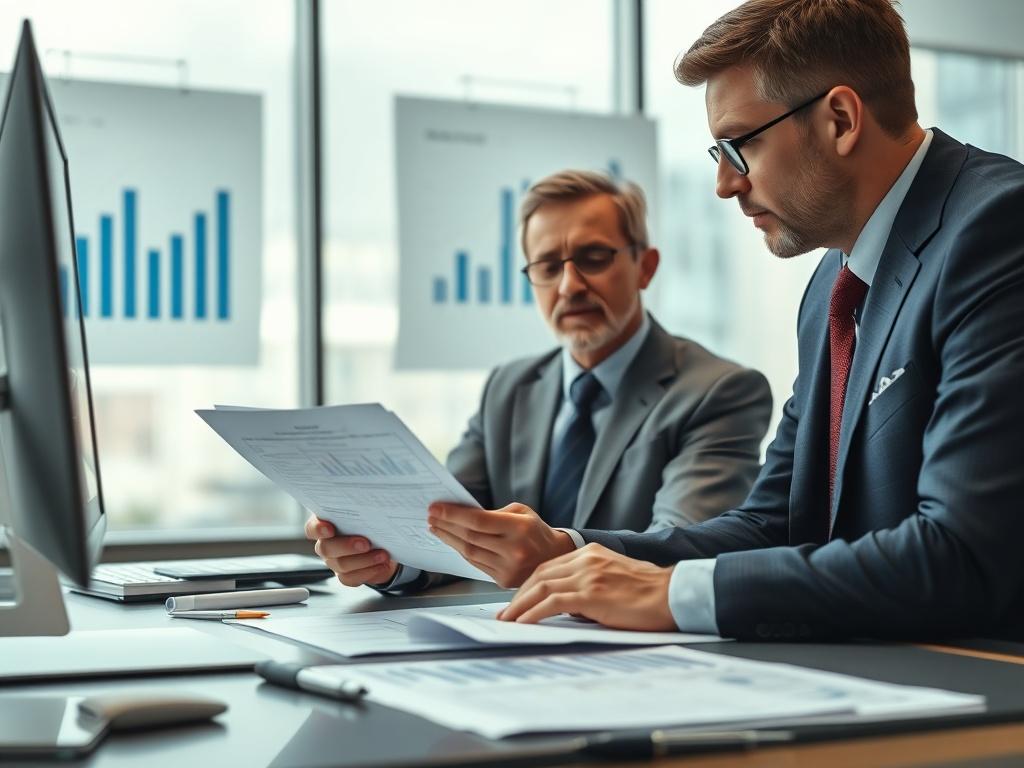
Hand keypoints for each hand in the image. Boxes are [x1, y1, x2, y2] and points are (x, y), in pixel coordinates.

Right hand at [304, 515, 397, 586]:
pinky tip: (381, 565)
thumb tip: (372, 508)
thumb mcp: (367, 513)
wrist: (385, 545)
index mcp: (326, 524)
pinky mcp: (345, 575)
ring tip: (382, 555)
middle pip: (326, 548)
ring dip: (364, 560)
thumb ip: (362, 510)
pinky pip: (351, 578)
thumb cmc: (372, 524)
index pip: (312, 527)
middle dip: (347, 546)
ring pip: (341, 564)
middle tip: (366, 543)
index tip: (329, 529)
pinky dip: (368, 572)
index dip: (318, 529)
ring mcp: (334, 561)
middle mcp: (327, 544)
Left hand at [426, 502, 574, 587]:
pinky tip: (452, 542)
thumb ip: (493, 513)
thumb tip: (461, 514)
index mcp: (520, 528)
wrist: (556, 558)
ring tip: (436, 528)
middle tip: (431, 516)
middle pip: (470, 538)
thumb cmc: (535, 531)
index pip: (479, 521)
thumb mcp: (521, 512)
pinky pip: (475, 564)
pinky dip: (461, 552)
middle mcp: (515, 550)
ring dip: (449, 540)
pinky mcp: (504, 580)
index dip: (454, 515)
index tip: (436, 508)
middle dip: (446, 526)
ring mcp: (509, 568)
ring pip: (470, 553)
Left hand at [497, 543, 676, 630]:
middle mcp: (586, 559)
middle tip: (506, 613)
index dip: (529, 584)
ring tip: (508, 621)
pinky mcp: (591, 593)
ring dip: (520, 606)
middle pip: (539, 575)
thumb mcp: (614, 577)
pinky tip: (524, 624)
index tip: (518, 599)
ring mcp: (588, 575)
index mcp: (591, 553)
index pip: (549, 566)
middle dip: (519, 596)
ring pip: (541, 587)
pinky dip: (533, 614)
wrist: (673, 594)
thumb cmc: (651, 592)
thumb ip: (590, 583)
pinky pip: (552, 603)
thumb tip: (570, 604)